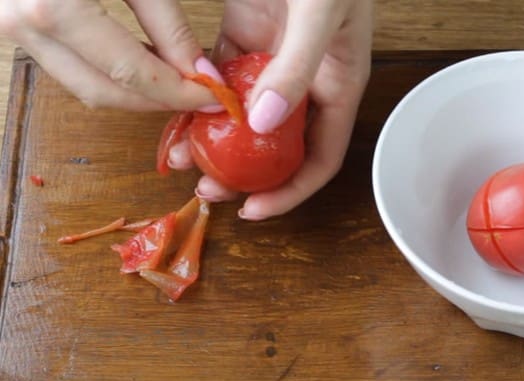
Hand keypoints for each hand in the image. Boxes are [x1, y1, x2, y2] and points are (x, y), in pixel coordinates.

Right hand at [0, 0, 222, 110]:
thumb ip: (167, 23)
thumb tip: (197, 73)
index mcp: (54, 6)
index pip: (130, 72)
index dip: (177, 91)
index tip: (213, 96)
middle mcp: (24, 24)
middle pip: (104, 91)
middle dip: (157, 100)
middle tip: (199, 95)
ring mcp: (12, 28)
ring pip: (83, 86)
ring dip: (134, 92)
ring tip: (177, 79)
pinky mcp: (13, 26)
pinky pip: (69, 67)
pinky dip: (109, 73)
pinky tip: (143, 60)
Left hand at [168, 0, 372, 219]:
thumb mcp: (322, 15)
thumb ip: (297, 69)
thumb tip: (262, 122)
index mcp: (337, 85)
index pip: (320, 157)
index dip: (291, 190)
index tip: (255, 210)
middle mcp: (304, 82)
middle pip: (276, 146)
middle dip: (245, 174)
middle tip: (210, 187)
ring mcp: (271, 61)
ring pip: (242, 117)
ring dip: (215, 140)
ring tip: (185, 158)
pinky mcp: (242, 37)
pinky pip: (218, 78)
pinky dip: (199, 98)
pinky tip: (177, 112)